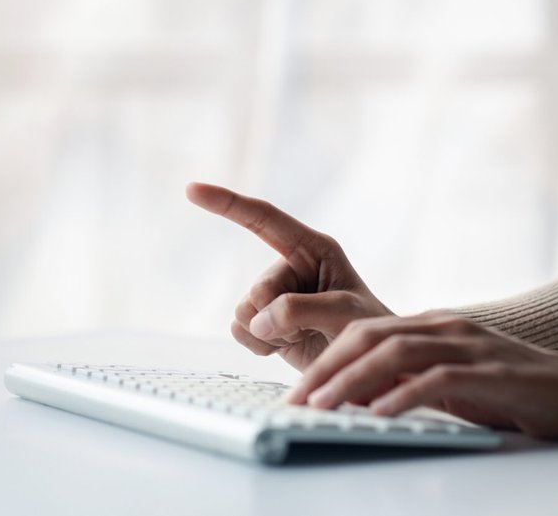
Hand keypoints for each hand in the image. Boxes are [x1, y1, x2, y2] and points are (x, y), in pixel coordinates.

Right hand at [185, 182, 392, 370]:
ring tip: (301, 336)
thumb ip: (301, 309)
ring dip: (270, 333)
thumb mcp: (346, 314)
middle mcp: (289, 267)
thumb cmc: (366, 329)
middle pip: (257, 288)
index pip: (263, 219)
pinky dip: (261, 345)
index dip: (226, 203)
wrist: (365, 366)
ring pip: (243, 312)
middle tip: (310, 327)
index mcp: (312, 248)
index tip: (191, 189)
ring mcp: (273, 295)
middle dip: (278, 315)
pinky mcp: (262, 321)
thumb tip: (259, 320)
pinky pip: (239, 330)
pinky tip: (286, 346)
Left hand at [288, 311, 557, 437]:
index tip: (296, 390)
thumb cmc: (509, 387)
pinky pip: (439, 379)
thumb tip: (356, 395)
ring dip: (352, 380)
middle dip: (325, 369)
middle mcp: (444, 327)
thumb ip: (406, 379)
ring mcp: (468, 346)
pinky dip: (403, 395)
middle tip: (296, 401)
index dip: (324, 358)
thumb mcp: (447, 379)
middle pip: (368, 337)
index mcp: (430, 324)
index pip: (361, 332)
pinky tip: (379, 413)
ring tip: (322, 406)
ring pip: (394, 354)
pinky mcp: (491, 371)